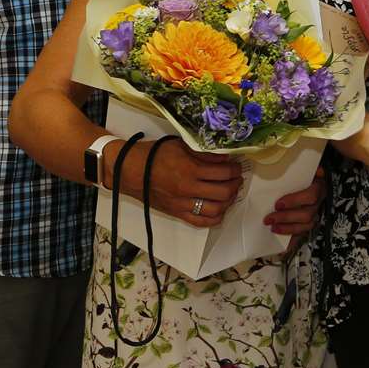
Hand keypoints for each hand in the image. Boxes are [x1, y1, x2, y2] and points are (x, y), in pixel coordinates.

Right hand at [113, 138, 243, 227]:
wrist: (130, 171)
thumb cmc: (154, 155)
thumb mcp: (180, 146)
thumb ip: (203, 152)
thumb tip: (225, 157)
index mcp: (190, 169)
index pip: (223, 172)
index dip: (235, 169)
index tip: (237, 166)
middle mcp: (189, 189)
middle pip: (224, 192)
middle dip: (235, 184)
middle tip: (236, 178)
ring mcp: (183, 204)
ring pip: (216, 209)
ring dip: (228, 201)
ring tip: (230, 192)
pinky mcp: (177, 213)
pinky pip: (201, 222)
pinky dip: (215, 218)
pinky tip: (220, 210)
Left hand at [264, 166, 326, 235]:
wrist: (315, 181)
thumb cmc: (306, 175)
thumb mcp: (306, 169)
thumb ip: (306, 168)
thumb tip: (313, 169)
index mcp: (318, 188)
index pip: (311, 196)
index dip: (295, 201)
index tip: (278, 204)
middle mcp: (319, 203)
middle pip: (307, 215)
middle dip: (286, 218)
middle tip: (268, 219)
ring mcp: (315, 214)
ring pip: (306, 226)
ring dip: (288, 229)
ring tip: (273, 228)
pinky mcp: (309, 223)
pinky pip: (303, 235)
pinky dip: (293, 242)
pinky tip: (282, 248)